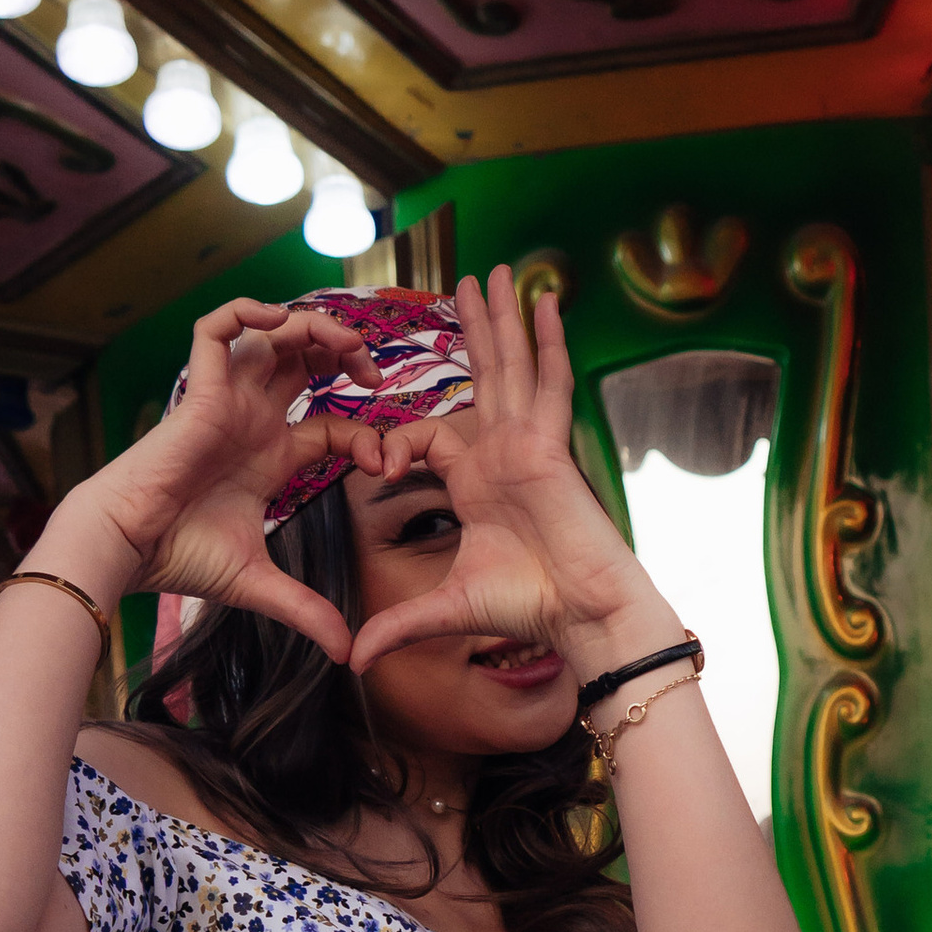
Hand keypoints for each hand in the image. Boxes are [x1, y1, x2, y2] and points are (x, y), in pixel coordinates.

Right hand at [40, 298, 378, 657]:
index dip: (364, 432)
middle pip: (306, 362)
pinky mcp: (199, 389)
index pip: (332, 424)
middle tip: (373, 371)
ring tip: (341, 344)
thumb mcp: (259, 584)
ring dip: (312, 328)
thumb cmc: (180, 558)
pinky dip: (244, 311)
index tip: (382, 462)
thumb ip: (306, 611)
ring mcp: (226, 400)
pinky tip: (277, 320)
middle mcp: (252, 419)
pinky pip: (216, 329)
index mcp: (270, 454)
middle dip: (344, 354)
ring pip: (271, 334)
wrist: (128, 548)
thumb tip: (346, 653)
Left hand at [342, 269, 678, 678]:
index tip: (373, 461)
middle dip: (474, 330)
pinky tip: (545, 300)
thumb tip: (351, 659)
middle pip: (484, 377)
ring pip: (513, 366)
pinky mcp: (552, 444)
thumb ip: (396, 627)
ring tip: (495, 271)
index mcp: (476, 482)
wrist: (580, 614)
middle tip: (463, 281)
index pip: (430, 435)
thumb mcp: (444, 610)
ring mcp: (529, 443)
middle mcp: (503, 453)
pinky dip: (548, 340)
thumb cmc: (528, 607)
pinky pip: (549, 381)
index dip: (396, 440)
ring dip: (503, 318)